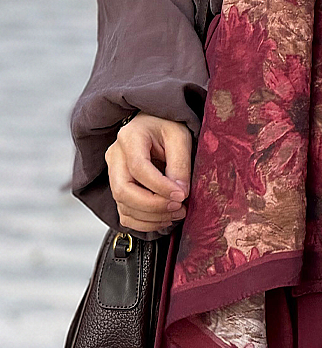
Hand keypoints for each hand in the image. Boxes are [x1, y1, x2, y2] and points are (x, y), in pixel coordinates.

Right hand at [105, 113, 192, 232]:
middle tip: (178, 207)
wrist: (156, 124)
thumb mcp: (180, 136)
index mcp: (129, 137)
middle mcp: (115, 156)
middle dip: (153, 206)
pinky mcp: (119, 188)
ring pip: (123, 205)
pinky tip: (164, 218)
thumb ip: (180, 163)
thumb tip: (180, 194)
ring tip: (177, 213)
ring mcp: (113, 174)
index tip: (182, 195)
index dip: (160, 186)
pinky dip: (144, 222)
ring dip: (151, 217)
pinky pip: (125, 213)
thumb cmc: (167, 126)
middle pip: (123, 190)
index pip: (138, 168)